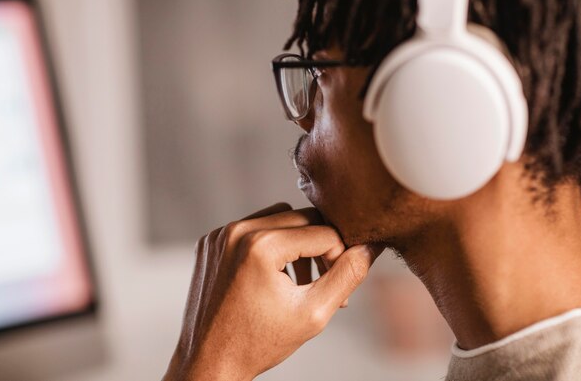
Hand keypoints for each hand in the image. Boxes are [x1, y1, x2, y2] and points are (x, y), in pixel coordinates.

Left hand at [162, 203, 383, 380]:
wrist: (209, 362)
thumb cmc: (259, 343)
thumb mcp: (315, 313)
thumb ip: (348, 275)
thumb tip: (371, 246)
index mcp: (261, 245)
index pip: (325, 232)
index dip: (340, 257)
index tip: (338, 286)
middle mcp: (237, 230)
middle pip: (303, 217)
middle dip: (321, 246)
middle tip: (325, 280)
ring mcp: (220, 234)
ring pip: (279, 217)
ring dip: (298, 241)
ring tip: (301, 279)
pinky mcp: (211, 241)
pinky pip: (253, 228)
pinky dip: (271, 244)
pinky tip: (275, 276)